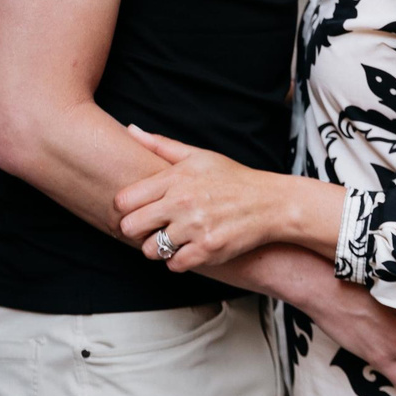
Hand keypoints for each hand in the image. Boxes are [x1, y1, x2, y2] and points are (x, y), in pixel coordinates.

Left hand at [115, 129, 289, 272]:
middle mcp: (181, 202)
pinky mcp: (207, 250)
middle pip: (131, 227)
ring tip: (174, 238)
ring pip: (150, 250)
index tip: (138, 210)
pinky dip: (179, 261)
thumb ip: (161, 145)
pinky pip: (173, 265)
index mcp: (175, 178)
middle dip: (138, 230)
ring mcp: (194, 227)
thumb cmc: (233, 179)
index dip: (127, 208)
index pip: (124, 200)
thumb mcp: (198, 156)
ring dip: (159, 248)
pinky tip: (190, 248)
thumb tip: (130, 129)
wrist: (270, 203)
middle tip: (153, 227)